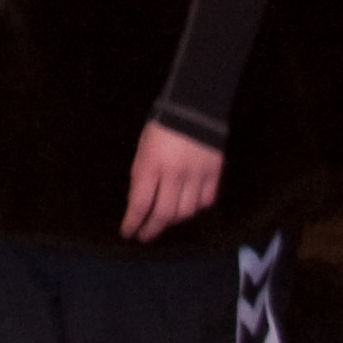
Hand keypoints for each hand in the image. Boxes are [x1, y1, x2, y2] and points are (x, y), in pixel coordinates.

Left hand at [121, 122, 223, 241]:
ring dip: (173, 220)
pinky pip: (206, 201)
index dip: (133, 222)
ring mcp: (197, 175)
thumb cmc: (161, 126)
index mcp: (152, 164)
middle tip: (144, 236)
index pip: (140, 203)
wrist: (195, 106)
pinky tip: (187, 207)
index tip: (127, 232)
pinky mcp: (214, 174)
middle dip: (152, 229)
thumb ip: (141, 175)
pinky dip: (195, 208)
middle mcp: (175, 173)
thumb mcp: (142, 148)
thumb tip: (138, 203)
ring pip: (186, 211)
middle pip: (164, 213)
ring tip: (164, 221)